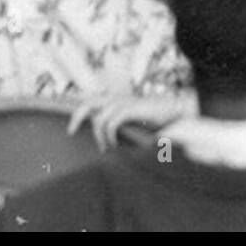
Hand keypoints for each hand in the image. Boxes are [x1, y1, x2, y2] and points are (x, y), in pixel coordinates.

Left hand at [66, 88, 193, 147]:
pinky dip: (110, 136)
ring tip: (106, 147)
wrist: (175, 112)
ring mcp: (124, 102)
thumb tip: (103, 139)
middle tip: (70, 132)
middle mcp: (118, 98)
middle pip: (88, 103)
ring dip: (100, 136)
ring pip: (100, 118)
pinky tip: (114, 144)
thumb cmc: (155, 119)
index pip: (91, 101)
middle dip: (76, 117)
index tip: (70, 126)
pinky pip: (111, 123)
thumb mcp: (132, 121)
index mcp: (117, 99)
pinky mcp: (131, 109)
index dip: (78, 111)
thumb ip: (119, 125)